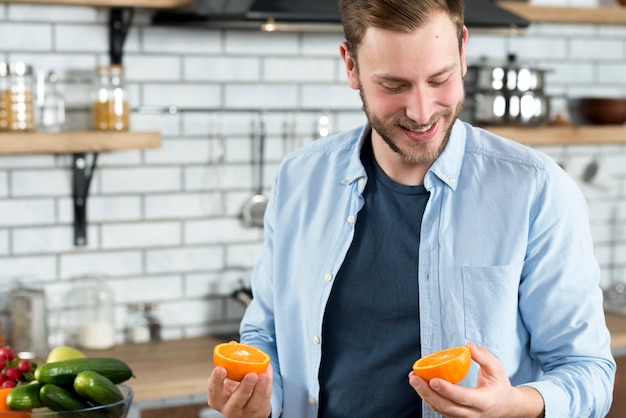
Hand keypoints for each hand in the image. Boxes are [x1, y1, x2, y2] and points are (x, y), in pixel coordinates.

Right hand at [207, 363, 272, 417]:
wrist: (247, 408)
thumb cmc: (235, 389)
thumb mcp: (229, 379)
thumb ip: (231, 362)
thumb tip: (233, 344)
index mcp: (217, 398)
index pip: (214, 390)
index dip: (216, 379)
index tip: (221, 368)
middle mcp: (229, 408)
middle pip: (236, 401)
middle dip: (244, 388)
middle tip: (251, 375)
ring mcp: (245, 413)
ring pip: (253, 404)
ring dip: (259, 389)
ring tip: (263, 375)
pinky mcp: (259, 412)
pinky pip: (265, 399)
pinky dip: (267, 386)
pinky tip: (267, 374)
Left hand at [408, 342, 543, 417]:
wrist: (504, 406)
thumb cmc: (499, 385)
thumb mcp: (497, 368)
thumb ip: (483, 357)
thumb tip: (468, 346)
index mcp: (484, 401)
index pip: (463, 397)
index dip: (447, 390)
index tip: (433, 380)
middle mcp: (473, 414)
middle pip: (447, 406)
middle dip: (428, 392)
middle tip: (414, 378)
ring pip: (441, 410)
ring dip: (424, 395)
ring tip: (413, 379)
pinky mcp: (457, 417)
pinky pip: (440, 410)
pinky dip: (428, 398)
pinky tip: (420, 385)